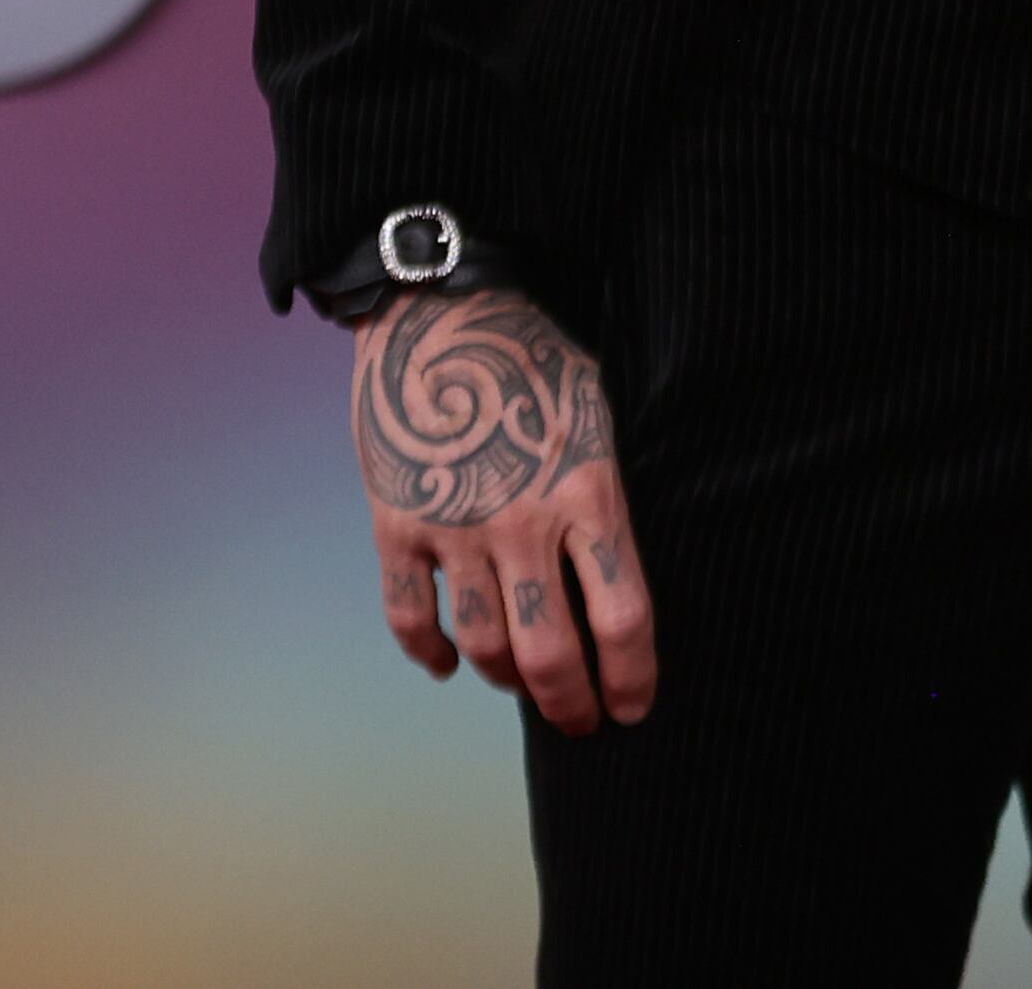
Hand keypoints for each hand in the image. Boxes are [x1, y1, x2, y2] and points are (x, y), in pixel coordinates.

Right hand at [352, 285, 656, 732]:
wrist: (442, 310)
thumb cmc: (537, 357)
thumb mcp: (599, 417)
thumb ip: (605, 496)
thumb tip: (614, 577)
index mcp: (590, 494)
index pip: (624, 619)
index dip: (632, 679)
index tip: (633, 708)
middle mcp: (524, 524)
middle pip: (551, 655)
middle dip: (570, 704)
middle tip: (581, 721)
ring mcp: (455, 530)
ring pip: (485, 645)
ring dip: (507, 680)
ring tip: (524, 685)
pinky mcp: (397, 526)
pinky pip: (410, 618)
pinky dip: (430, 653)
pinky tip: (449, 665)